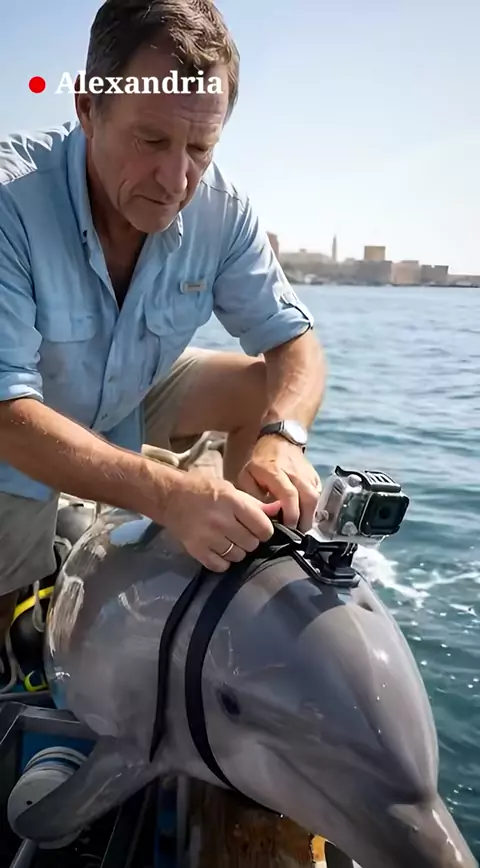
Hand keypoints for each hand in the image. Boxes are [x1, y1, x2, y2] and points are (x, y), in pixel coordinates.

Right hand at [162, 470, 280, 571]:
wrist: (169, 497)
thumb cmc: (203, 489)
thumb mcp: (230, 489)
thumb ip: (255, 503)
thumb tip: (280, 509)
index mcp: (232, 502)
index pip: (262, 527)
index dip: (265, 530)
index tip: (260, 529)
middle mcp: (221, 521)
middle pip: (251, 543)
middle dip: (251, 540)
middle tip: (242, 533)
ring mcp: (208, 537)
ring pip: (238, 556)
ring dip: (238, 551)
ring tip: (230, 541)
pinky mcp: (197, 550)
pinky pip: (220, 566)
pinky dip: (223, 561)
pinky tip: (220, 550)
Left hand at [238, 435, 320, 531]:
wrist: (279, 440)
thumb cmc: (260, 462)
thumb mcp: (247, 476)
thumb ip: (253, 495)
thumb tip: (264, 514)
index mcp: (275, 471)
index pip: (289, 494)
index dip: (291, 513)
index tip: (288, 527)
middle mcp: (295, 473)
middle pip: (308, 497)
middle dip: (305, 519)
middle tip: (298, 534)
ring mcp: (307, 474)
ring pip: (316, 497)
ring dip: (311, 516)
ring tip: (303, 529)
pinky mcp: (315, 476)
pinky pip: (318, 494)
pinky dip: (314, 508)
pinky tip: (306, 517)